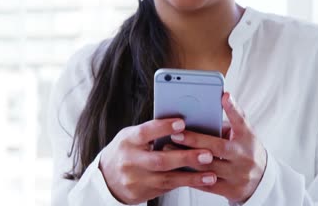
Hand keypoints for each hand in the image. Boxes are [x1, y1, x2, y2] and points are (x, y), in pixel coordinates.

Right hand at [99, 118, 217, 203]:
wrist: (106, 178)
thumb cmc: (125, 151)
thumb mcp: (132, 136)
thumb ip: (152, 132)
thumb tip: (182, 123)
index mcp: (128, 141)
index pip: (145, 132)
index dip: (163, 127)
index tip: (182, 123)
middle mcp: (130, 161)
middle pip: (160, 160)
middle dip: (185, 157)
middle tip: (207, 154)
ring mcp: (136, 180)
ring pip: (167, 178)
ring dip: (192, 177)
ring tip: (211, 174)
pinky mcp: (142, 193)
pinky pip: (168, 188)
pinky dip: (186, 184)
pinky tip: (201, 181)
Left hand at [169, 92, 266, 202]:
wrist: (261, 180)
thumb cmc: (245, 150)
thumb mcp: (243, 134)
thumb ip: (227, 123)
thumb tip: (200, 112)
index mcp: (248, 138)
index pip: (241, 120)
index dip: (233, 108)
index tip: (224, 95)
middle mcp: (244, 156)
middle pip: (217, 147)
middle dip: (194, 140)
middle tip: (175, 133)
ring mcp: (238, 175)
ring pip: (207, 166)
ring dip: (185, 158)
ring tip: (168, 149)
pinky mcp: (230, 190)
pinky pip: (205, 184)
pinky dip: (189, 176)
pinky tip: (175, 168)